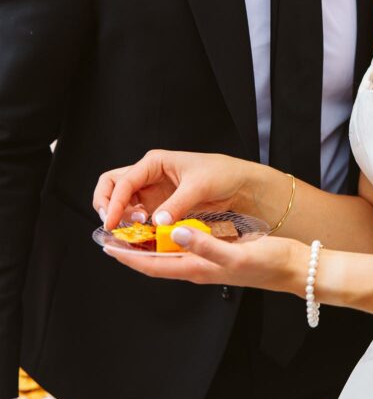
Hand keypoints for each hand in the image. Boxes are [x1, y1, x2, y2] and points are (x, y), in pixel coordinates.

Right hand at [93, 150, 255, 230]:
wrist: (239, 184)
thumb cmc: (222, 173)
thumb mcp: (200, 186)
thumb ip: (177, 204)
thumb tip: (157, 221)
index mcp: (154, 162)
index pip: (123, 181)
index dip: (113, 202)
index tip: (112, 222)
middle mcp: (149, 176)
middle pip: (112, 186)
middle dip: (107, 204)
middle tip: (113, 225)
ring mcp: (152, 192)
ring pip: (122, 203)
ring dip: (121, 218)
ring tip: (135, 231)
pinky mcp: (159, 207)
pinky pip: (137, 217)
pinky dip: (134, 227)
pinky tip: (143, 236)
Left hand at [104, 226, 309, 296]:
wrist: (295, 268)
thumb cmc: (269, 263)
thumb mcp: (236, 253)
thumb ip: (205, 244)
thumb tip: (175, 232)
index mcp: (198, 270)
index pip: (153, 265)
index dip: (129, 256)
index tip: (106, 246)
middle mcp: (199, 268)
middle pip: (157, 260)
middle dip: (134, 249)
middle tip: (113, 233)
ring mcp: (209, 262)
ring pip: (170, 253)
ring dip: (151, 243)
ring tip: (133, 229)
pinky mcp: (219, 253)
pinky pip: (187, 246)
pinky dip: (172, 237)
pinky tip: (171, 225)